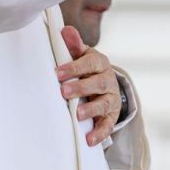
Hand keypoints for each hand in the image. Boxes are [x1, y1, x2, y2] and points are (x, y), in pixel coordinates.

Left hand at [56, 25, 120, 145]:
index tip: (58, 73)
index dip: (75, 68)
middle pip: (97, 83)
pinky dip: (100, 132)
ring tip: (77, 114)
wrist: (106, 86)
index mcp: (99, 63)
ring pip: (103, 104)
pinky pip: (108, 125)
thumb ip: (74, 46)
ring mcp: (111, 98)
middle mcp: (108, 80)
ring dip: (91, 109)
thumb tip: (64, 31)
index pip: (90, 63)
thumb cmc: (88, 69)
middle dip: (81, 88)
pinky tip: (89, 139)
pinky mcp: (111, 115)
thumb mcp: (83, 56)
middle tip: (64, 92)